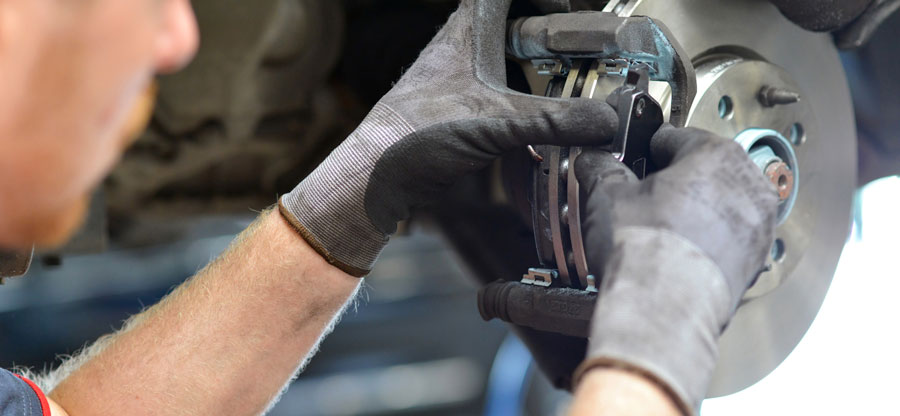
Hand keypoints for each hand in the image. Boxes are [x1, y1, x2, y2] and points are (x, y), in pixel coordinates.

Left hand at [279, 0, 616, 275]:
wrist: (375, 175)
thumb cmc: (416, 133)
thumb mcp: (497, 121)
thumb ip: (555, 119)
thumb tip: (606, 120)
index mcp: (469, 29)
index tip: (571, 15)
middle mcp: (464, 44)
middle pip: (514, 21)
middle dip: (550, 35)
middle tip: (582, 56)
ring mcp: (460, 75)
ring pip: (508, 57)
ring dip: (538, 69)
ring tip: (573, 88)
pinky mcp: (459, 105)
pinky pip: (501, 90)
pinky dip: (525, 100)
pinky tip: (544, 121)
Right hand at [572, 126, 778, 412]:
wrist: (663, 308)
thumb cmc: (645, 249)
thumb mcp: (606, 195)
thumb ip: (601, 169)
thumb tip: (594, 161)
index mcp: (714, 154)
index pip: (676, 137)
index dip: (647, 150)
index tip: (635, 160)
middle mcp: (746, 183)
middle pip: (705, 170)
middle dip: (676, 181)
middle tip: (645, 197)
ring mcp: (757, 224)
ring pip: (721, 205)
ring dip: (695, 211)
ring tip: (661, 229)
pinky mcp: (756, 261)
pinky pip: (729, 238)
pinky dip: (708, 241)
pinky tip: (677, 254)